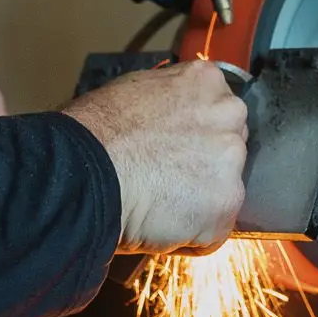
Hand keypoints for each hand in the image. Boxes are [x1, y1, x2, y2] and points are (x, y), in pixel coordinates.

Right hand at [63, 58, 247, 253]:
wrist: (87, 172)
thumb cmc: (97, 133)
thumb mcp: (136, 89)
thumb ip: (170, 101)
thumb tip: (170, 118)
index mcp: (206, 81)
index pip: (216, 112)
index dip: (194, 136)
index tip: (174, 150)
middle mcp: (229, 115)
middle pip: (227, 148)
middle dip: (203, 166)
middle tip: (166, 179)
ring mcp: (231, 160)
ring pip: (222, 190)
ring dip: (198, 201)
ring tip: (158, 204)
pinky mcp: (226, 204)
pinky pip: (214, 229)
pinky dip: (191, 235)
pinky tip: (161, 225)